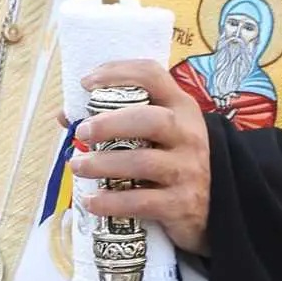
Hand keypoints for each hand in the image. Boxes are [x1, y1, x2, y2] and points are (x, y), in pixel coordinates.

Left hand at [72, 60, 214, 255]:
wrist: (214, 207)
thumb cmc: (174, 161)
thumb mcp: (159, 135)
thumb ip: (121, 120)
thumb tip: (67, 117)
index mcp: (182, 108)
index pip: (153, 76)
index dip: (118, 73)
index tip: (86, 82)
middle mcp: (189, 135)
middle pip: (150, 120)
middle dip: (110, 123)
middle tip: (81, 131)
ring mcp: (188, 170)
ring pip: (144, 162)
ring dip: (103, 164)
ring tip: (77, 165)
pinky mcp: (181, 204)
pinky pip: (141, 201)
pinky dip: (111, 202)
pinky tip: (91, 201)